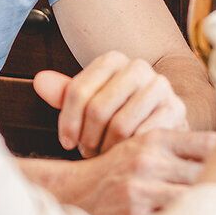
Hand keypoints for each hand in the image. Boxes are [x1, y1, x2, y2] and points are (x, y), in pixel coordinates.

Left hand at [34, 52, 186, 156]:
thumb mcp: (89, 103)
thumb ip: (64, 94)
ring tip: (104, 154)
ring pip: (120, 125)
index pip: (78, 91)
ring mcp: (161, 87)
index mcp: (113, 59)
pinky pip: (143, 136)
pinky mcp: (175, 110)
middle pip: (98, 108)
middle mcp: (139, 67)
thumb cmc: (118, 113)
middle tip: (87, 151)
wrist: (162, 121)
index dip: (67, 122)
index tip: (67, 142)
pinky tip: (125, 155)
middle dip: (87, 138)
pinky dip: (129, 151)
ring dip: (106, 148)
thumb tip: (39, 81)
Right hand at [59, 127, 215, 214]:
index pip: (208, 144)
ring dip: (209, 210)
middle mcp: (148, 162)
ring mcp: (141, 192)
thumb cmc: (120, 171)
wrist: (75, 194)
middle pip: (206, 174)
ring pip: (193, 201)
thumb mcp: (144, 147)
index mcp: (155, 140)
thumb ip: (180, 148)